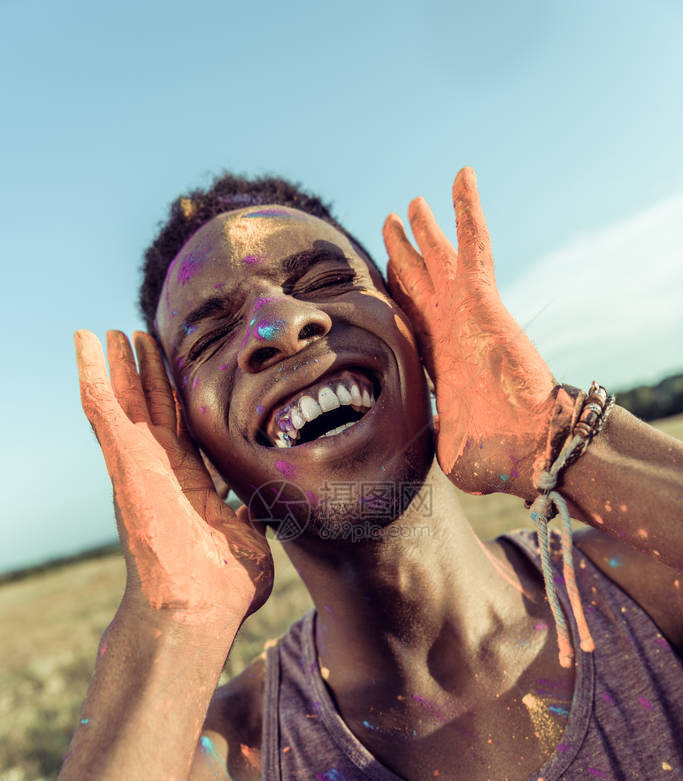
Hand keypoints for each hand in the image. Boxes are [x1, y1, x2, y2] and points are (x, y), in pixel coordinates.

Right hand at [74, 329, 273, 621]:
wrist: (198, 607)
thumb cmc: (225, 588)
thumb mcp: (251, 538)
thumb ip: (252, 515)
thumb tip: (260, 504)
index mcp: (190, 485)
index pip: (184, 431)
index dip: (180, 401)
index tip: (179, 373)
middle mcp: (161, 472)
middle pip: (153, 410)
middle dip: (148, 374)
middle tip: (140, 337)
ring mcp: (141, 466)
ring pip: (126, 402)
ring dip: (119, 366)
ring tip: (111, 333)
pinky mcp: (126, 462)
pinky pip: (103, 409)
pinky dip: (90, 373)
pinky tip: (83, 341)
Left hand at [383, 167, 558, 498]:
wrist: (526, 439)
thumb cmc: (493, 452)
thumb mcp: (450, 447)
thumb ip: (436, 437)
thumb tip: (431, 449)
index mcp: (439, 359)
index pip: (412, 318)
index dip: (399, 295)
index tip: (387, 279)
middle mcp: (448, 327)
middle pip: (417, 281)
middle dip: (403, 254)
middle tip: (391, 224)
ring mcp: (462, 309)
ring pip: (438, 256)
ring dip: (426, 228)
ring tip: (413, 201)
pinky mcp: (480, 296)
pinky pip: (472, 243)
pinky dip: (466, 209)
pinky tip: (461, 174)